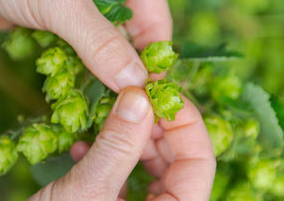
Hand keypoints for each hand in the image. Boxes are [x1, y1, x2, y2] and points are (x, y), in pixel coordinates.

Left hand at [0, 0, 171, 90]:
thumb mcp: (60, 0)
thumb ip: (100, 43)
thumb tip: (135, 83)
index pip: (156, 20)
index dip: (152, 60)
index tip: (145, 94)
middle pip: (133, 34)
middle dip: (124, 67)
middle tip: (121, 103)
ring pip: (108, 43)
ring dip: (100, 69)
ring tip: (98, 100)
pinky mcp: (67, 11)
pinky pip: (85, 44)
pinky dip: (80, 64)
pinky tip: (76, 85)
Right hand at [29, 87, 215, 200]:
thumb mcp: (86, 193)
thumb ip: (117, 146)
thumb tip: (139, 97)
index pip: (201, 161)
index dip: (186, 122)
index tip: (164, 92)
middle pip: (177, 161)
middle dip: (155, 126)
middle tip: (133, 99)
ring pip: (152, 168)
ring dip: (131, 140)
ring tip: (109, 121)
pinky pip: (125, 180)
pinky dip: (109, 160)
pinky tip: (82, 148)